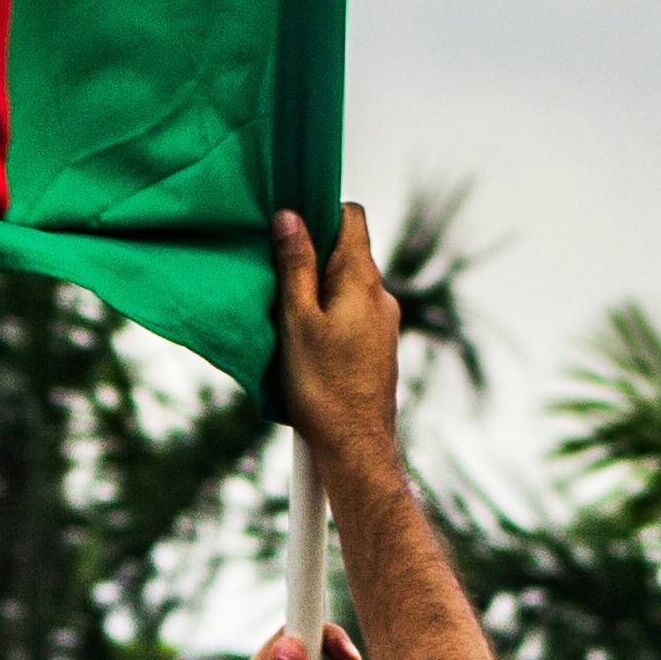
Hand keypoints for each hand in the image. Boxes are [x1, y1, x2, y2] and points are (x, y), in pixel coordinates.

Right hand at [273, 207, 403, 473]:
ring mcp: (383, 323)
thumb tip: (290, 216)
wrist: (355, 445)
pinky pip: (352, 313)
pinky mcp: (378, 347)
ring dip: (318, 290)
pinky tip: (307, 342)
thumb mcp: (297, 319)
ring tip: (287, 317)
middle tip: (277, 279)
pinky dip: (329, 315)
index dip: (319, 213)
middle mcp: (380, 295)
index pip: (351, 217)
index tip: (288, 232)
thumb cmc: (321, 384)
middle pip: (347, 252)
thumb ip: (295, 266)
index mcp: (361, 280)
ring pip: (348, 286)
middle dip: (312, 257)